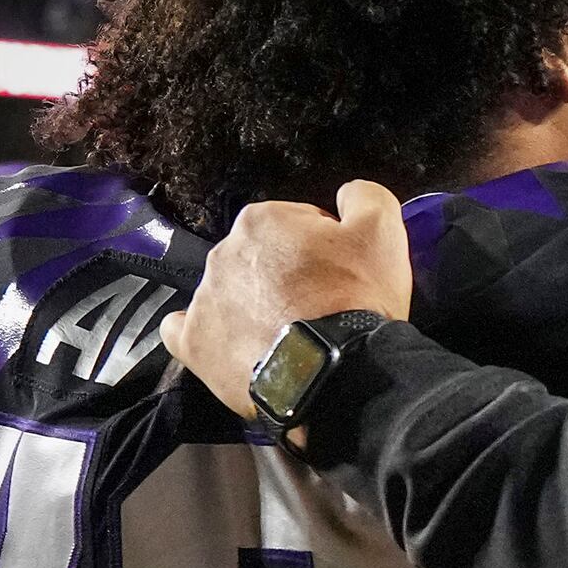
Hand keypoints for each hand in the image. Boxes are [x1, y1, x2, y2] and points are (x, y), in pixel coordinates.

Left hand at [162, 181, 414, 417]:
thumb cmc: (356, 301)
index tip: (341, 275)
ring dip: (255, 306)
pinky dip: (206, 332)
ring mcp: (205, 298)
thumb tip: (348, 196)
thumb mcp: (383, 231)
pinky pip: (184, 329)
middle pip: (262, 259)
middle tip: (321, 306)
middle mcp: (224, 253)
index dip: (324, 249)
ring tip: (291, 335)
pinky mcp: (195, 343)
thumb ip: (364, 197)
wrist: (337, 371)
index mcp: (262, 221)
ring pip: (230, 292)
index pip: (295, 225)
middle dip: (287, 277)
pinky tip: (231, 342)